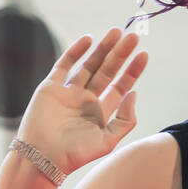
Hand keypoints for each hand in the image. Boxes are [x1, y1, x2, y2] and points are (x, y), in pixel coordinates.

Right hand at [16, 28, 148, 176]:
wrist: (43, 156)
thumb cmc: (76, 154)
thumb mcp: (108, 141)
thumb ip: (125, 120)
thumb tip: (134, 93)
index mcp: (100, 112)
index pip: (120, 87)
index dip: (131, 71)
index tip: (143, 55)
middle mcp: (85, 100)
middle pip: (107, 72)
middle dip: (120, 55)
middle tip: (133, 36)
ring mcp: (68, 92)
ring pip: (89, 65)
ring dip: (102, 48)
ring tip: (116, 32)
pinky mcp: (51, 87)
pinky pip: (64, 64)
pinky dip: (75, 51)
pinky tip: (89, 39)